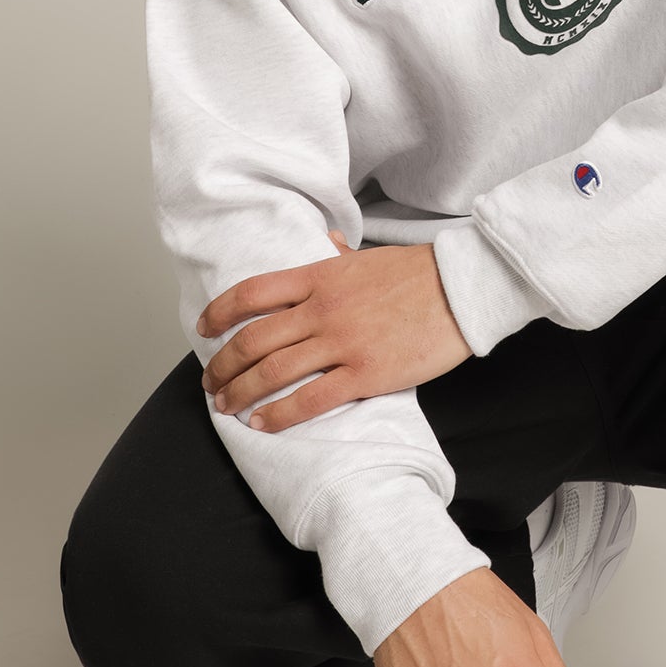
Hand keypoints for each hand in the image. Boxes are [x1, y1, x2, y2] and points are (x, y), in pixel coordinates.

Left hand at [197, 234, 471, 428]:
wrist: (462, 288)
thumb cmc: (420, 272)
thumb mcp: (369, 255)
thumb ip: (340, 254)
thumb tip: (325, 241)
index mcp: (320, 277)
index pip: (252, 293)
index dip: (219, 312)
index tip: (203, 329)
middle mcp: (321, 309)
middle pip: (253, 340)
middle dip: (222, 366)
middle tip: (210, 383)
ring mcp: (341, 342)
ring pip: (272, 373)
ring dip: (241, 393)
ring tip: (226, 408)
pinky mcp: (365, 374)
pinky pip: (310, 399)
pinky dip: (279, 415)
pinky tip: (263, 425)